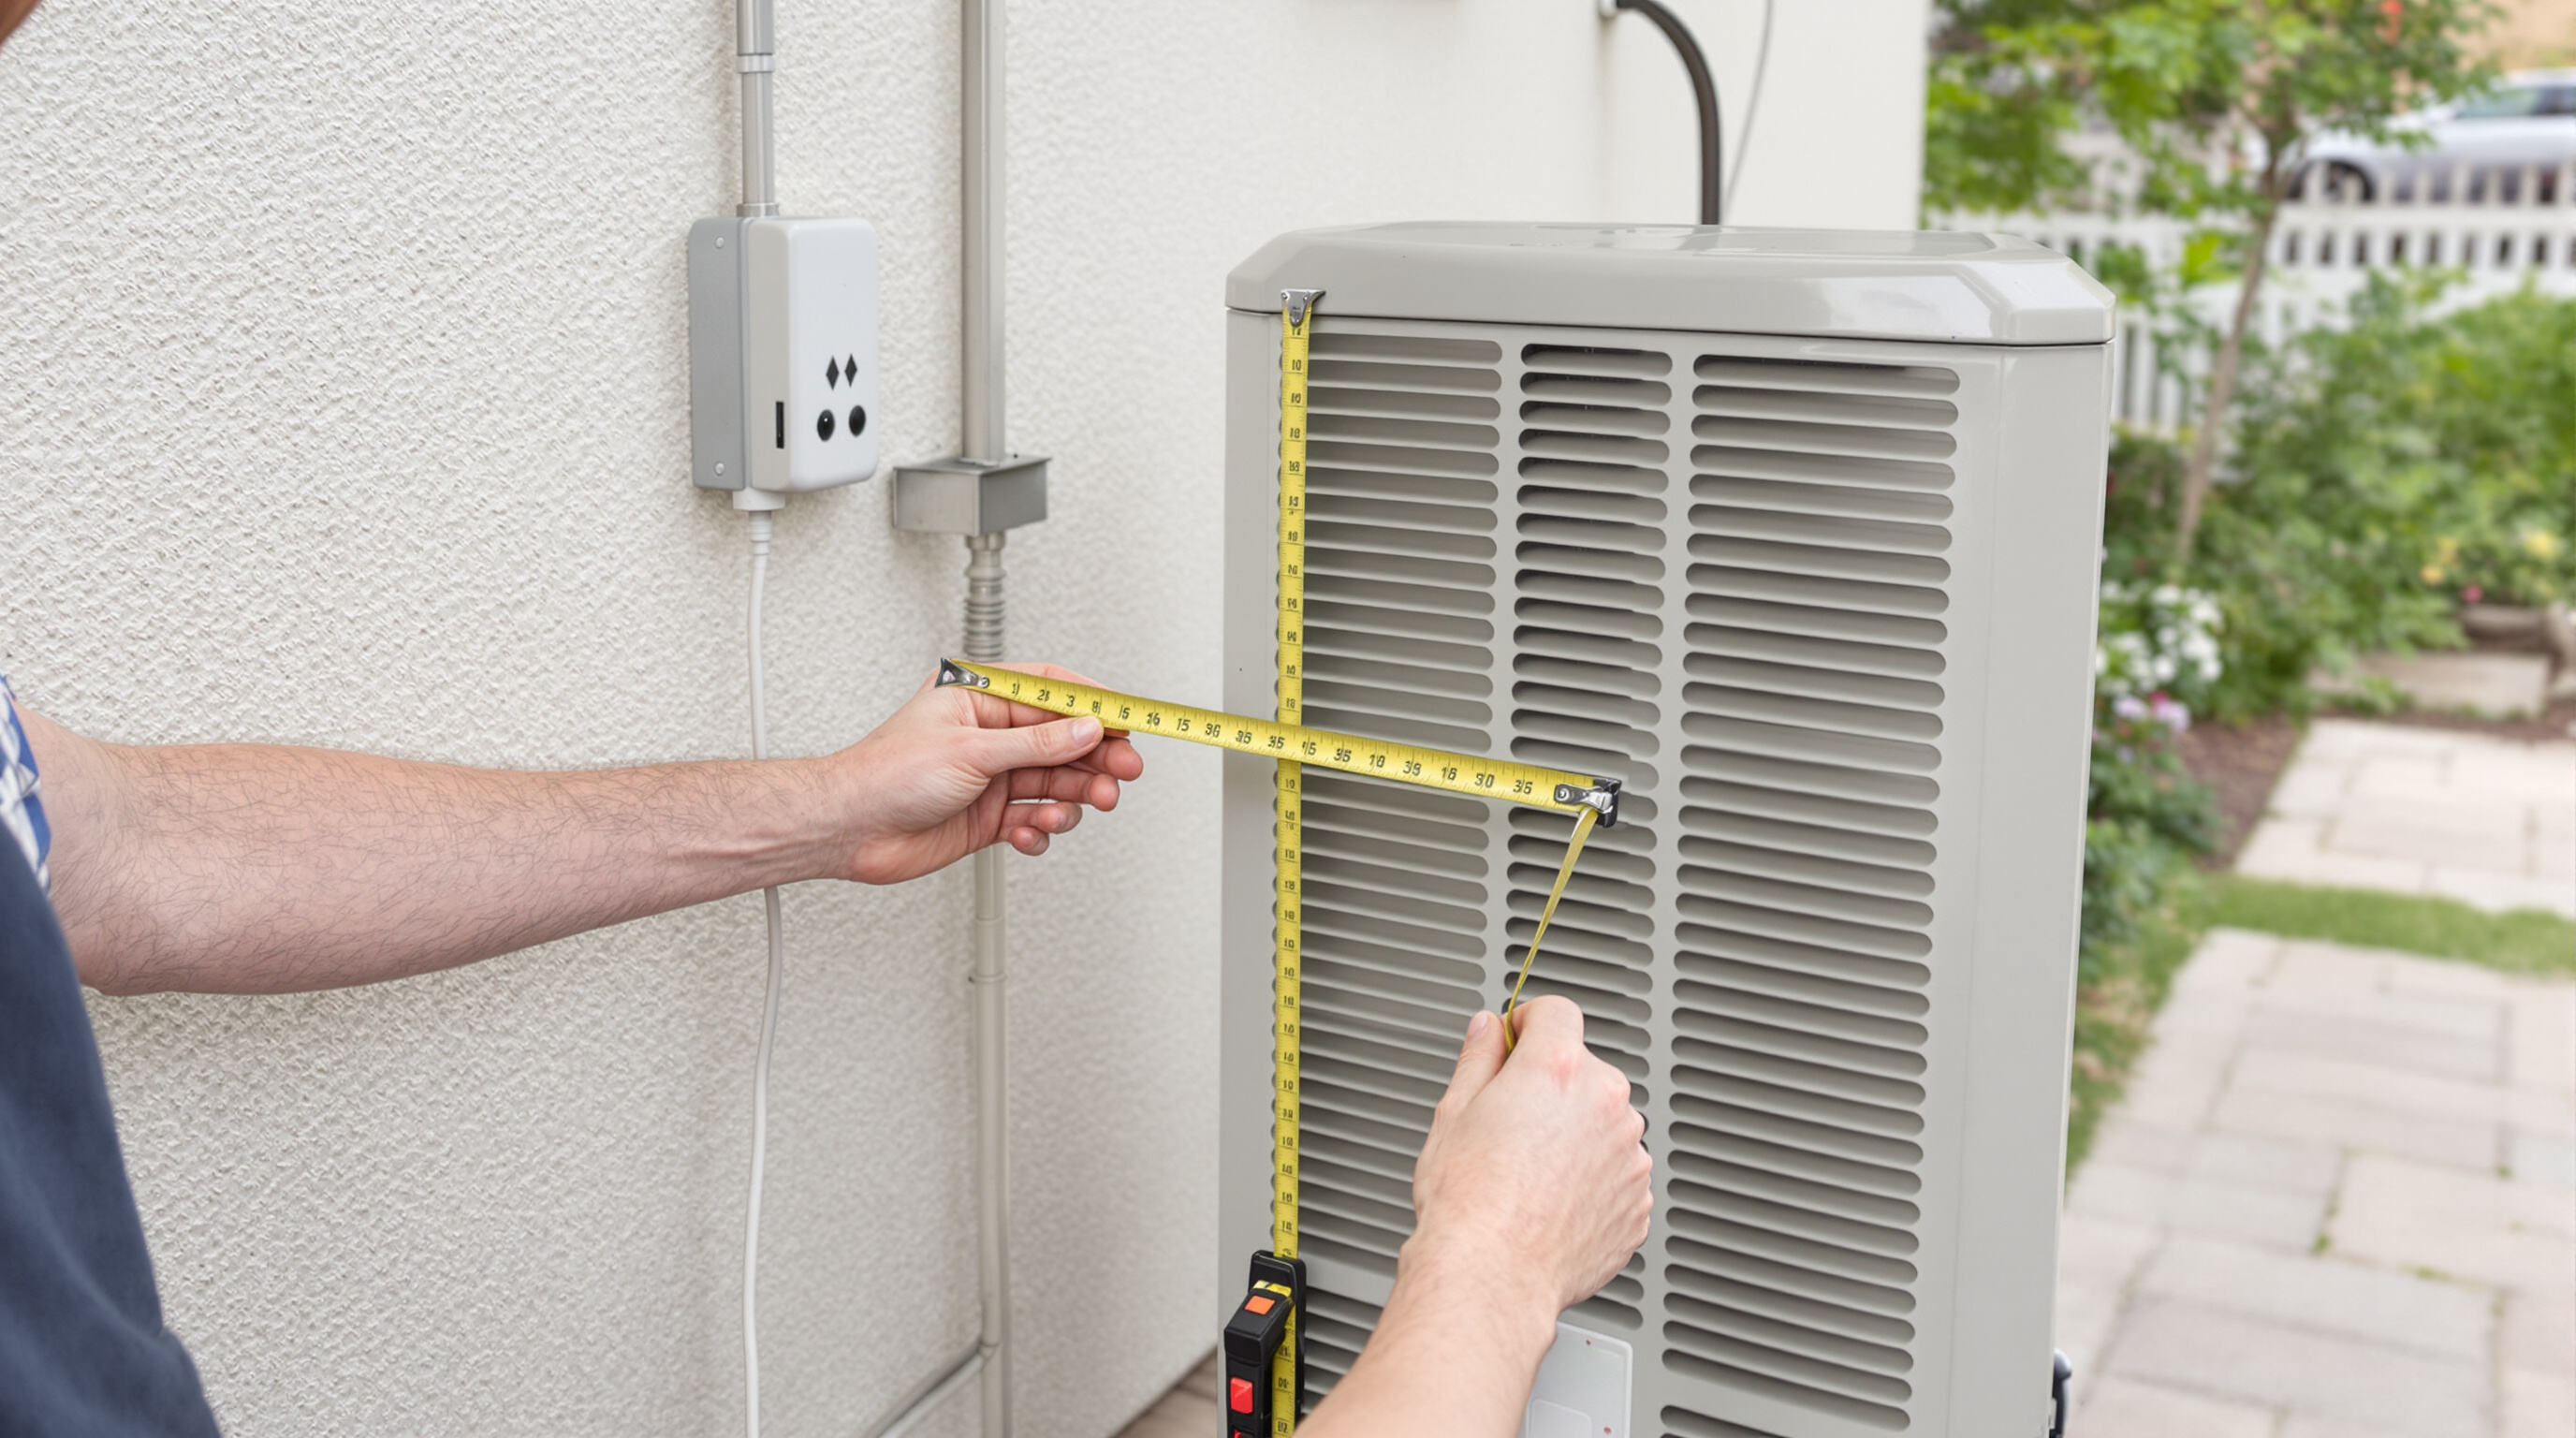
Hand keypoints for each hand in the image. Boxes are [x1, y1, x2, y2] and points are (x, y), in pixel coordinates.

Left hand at [825, 662, 1144, 884]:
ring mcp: (990, 776)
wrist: (849, 829)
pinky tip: (1032, 831)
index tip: (1130, 718)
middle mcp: (988, 734)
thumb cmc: (885, 774)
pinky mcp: (989, 816)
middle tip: (1126, 770)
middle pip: (1062, 740)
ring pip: (1054, 782)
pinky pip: (1034, 817)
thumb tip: (1085, 729)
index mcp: (979, 697)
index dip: (1094, 704)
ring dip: (1074, 797)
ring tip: (1087, 806)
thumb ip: (1036, 743)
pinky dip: (1041, 828)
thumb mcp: (970, 751)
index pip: (1051, 691)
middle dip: (1096, 757)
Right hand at [1407, 997, 1651, 1316]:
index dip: (1529, 1023)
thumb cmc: (1469, 1203)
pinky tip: (1551, 1202)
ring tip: (1529, 1174)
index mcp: (1557, 1070)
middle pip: (1583, 1072)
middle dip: (1551, 1088)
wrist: (1493, 1275)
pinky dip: (1591, 1183)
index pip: (1556, 1012)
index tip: (1516, 1042)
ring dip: (1575, 1137)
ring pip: (1602, 1126)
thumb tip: (1488, 1030)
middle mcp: (1604, 1105)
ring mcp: (1628, 1155)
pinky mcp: (1638, 1202)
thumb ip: (1479, 1058)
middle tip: (1509, 1125)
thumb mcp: (1453, 1112)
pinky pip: (1614, 1175)